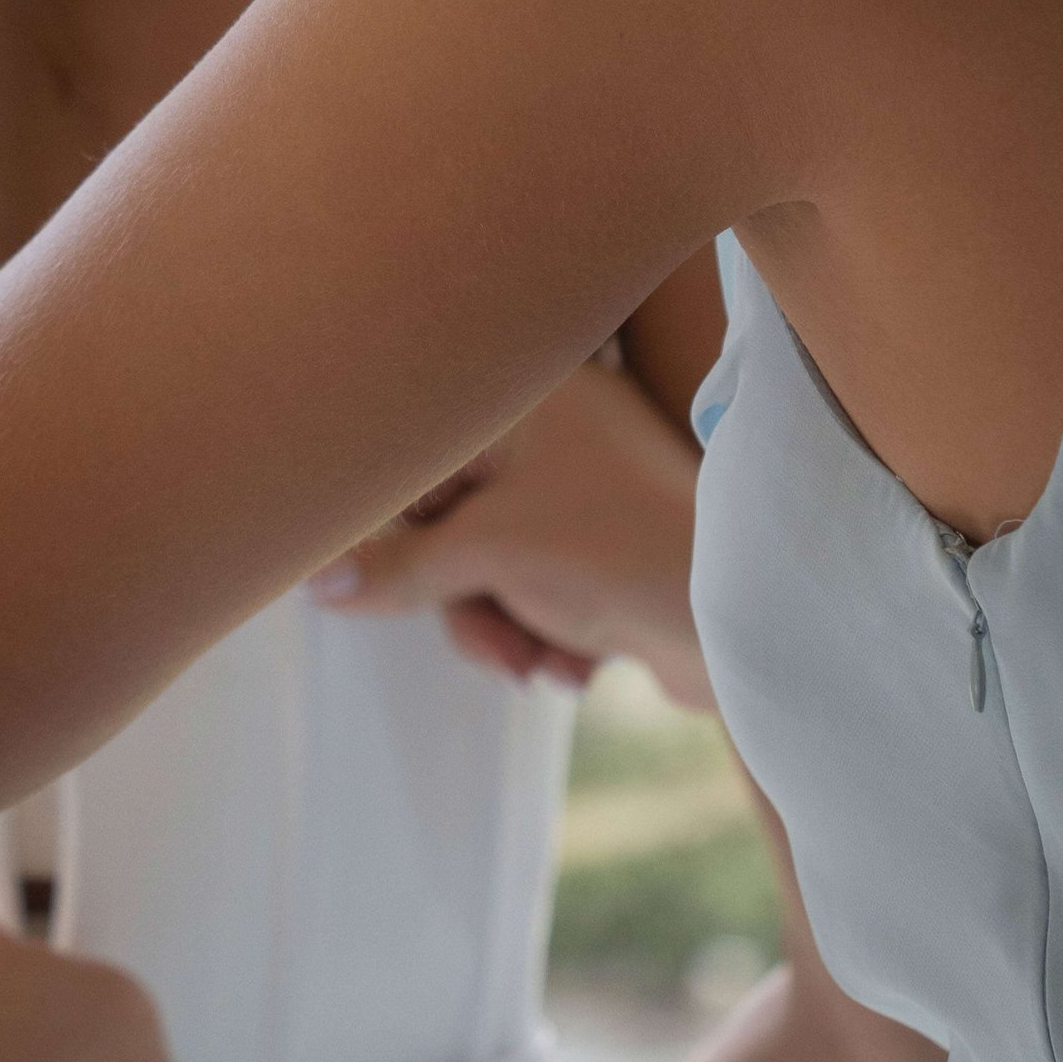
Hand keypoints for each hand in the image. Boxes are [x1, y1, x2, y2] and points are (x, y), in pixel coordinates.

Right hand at [310, 354, 710, 708]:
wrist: (746, 627)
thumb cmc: (621, 553)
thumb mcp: (488, 555)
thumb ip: (395, 566)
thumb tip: (316, 580)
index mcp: (518, 397)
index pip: (410, 455)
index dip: (390, 529)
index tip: (367, 579)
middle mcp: (546, 431)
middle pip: (440, 520)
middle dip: (457, 595)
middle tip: (492, 639)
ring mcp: (574, 490)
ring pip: (477, 565)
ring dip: (496, 625)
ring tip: (536, 661)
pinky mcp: (594, 547)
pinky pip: (523, 587)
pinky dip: (536, 631)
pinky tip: (573, 663)